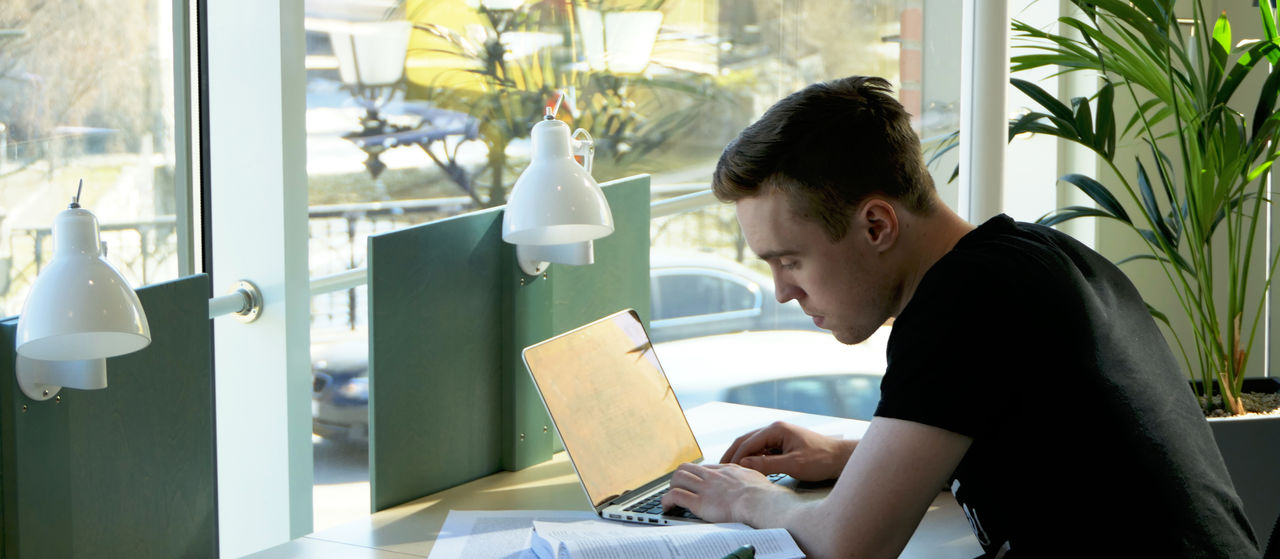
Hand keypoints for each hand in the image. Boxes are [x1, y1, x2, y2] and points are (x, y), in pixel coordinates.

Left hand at [661, 462, 778, 522]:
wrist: (761, 502)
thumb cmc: (763, 494)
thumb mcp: (756, 477)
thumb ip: (748, 476)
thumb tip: (751, 478)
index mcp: (726, 470)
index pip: (704, 468)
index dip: (696, 475)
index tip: (695, 483)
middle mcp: (712, 476)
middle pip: (686, 468)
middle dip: (679, 477)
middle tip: (678, 488)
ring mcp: (704, 488)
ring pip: (677, 478)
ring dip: (671, 487)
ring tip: (670, 497)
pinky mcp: (699, 502)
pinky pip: (675, 496)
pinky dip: (667, 500)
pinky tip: (668, 506)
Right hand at [720, 421, 853, 480]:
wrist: (840, 458)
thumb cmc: (821, 459)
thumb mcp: (793, 464)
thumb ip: (767, 464)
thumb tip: (744, 464)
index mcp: (776, 429)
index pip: (747, 442)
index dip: (735, 457)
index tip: (726, 471)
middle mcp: (775, 429)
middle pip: (745, 440)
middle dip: (732, 454)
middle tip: (718, 469)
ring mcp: (778, 436)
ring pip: (752, 445)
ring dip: (740, 456)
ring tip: (728, 470)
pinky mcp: (782, 444)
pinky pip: (761, 450)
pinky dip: (751, 458)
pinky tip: (746, 469)